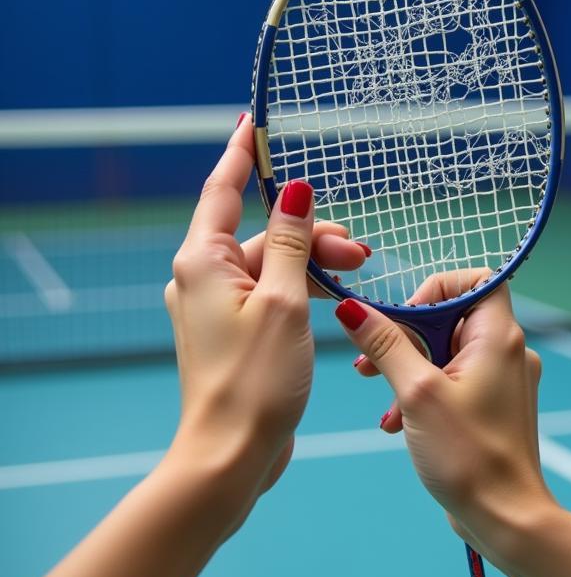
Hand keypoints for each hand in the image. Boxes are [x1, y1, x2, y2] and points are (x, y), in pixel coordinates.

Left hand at [164, 115, 367, 530]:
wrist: (231, 455)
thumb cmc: (255, 380)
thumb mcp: (284, 301)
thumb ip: (292, 242)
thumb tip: (295, 190)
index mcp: (203, 261)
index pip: (223, 190)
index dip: (242, 153)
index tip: (254, 121)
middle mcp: (203, 277)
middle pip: (263, 231)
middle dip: (312, 230)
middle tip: (360, 248)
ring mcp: (218, 306)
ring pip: (275, 262)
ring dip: (316, 260)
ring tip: (361, 267)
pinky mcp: (236, 331)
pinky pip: (274, 290)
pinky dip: (306, 286)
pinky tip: (339, 293)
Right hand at [336, 271, 555, 562]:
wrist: (506, 517)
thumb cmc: (468, 455)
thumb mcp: (416, 393)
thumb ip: (385, 345)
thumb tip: (353, 308)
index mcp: (498, 336)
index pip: (475, 279)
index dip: (435, 288)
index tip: (403, 318)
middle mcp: (507, 351)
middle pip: (451, 317)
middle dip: (406, 338)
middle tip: (370, 364)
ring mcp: (503, 380)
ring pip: (447, 352)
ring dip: (409, 370)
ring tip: (383, 403)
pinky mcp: (493, 406)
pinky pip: (454, 381)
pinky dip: (425, 393)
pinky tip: (398, 423)